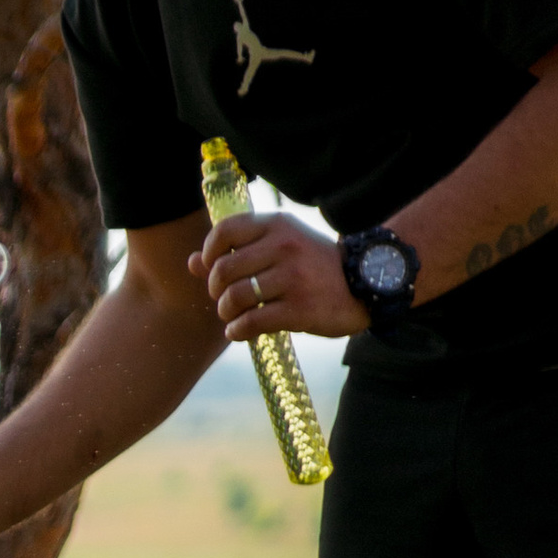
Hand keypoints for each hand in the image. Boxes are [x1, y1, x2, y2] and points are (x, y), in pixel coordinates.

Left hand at [189, 209, 364, 342]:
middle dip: (215, 290)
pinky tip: (238, 332)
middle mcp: (284, 247)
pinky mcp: (299, 309)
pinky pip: (251, 322)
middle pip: (223, 270)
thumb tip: (192, 262)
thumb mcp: (281, 246)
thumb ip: (238, 250)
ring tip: (232, 316)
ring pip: (234, 298)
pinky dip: (237, 331)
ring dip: (225, 312)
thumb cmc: (314, 265)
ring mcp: (293, 278)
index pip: (224, 231)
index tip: (212, 268)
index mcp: (277, 226)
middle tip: (224, 298)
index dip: (209, 253)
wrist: (365, 284)